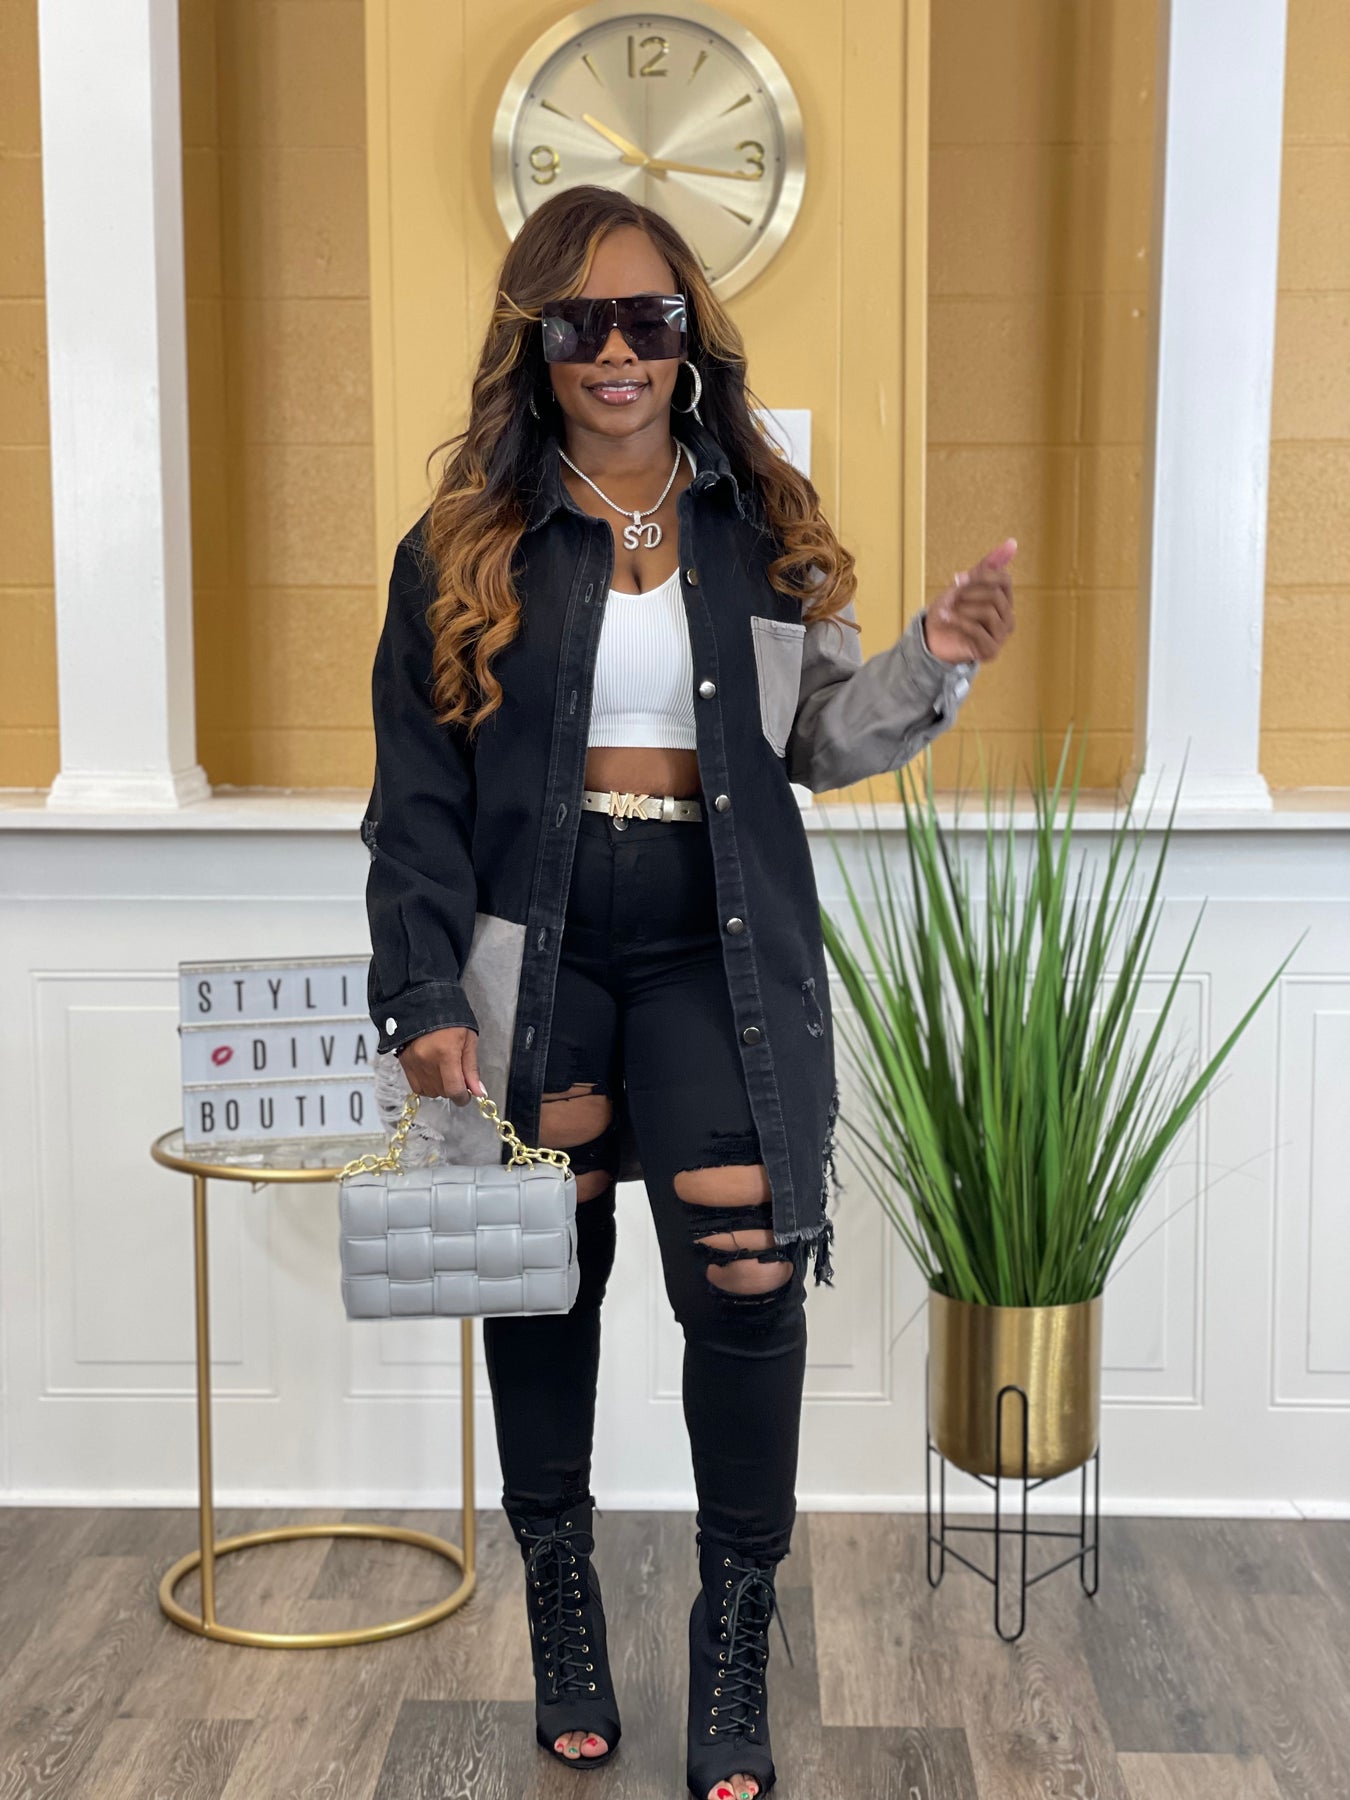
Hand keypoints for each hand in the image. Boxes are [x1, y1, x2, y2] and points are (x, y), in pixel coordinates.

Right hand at [397, 1026, 484, 1107]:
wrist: (423, 1004)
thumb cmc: (450, 1018)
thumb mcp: (468, 1040)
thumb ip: (471, 1068)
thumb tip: (478, 1091)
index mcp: (446, 1053)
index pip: (454, 1090)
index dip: (463, 1098)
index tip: (467, 1095)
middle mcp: (427, 1061)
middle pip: (443, 1092)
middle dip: (453, 1089)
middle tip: (458, 1075)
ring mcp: (414, 1063)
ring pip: (430, 1092)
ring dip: (440, 1088)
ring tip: (445, 1071)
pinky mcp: (405, 1063)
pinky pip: (417, 1087)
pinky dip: (427, 1086)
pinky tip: (433, 1074)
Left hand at [925, 536, 1016, 664]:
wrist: (932, 640)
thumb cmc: (950, 611)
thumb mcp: (964, 585)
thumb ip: (986, 566)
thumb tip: (1012, 543)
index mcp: (1004, 600)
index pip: (1004, 579)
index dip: (981, 576)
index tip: (957, 578)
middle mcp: (1007, 617)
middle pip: (995, 595)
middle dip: (968, 593)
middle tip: (950, 597)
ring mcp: (1001, 636)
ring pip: (988, 612)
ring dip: (962, 608)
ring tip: (946, 609)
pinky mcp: (990, 650)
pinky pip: (977, 630)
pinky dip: (957, 621)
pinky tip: (944, 618)